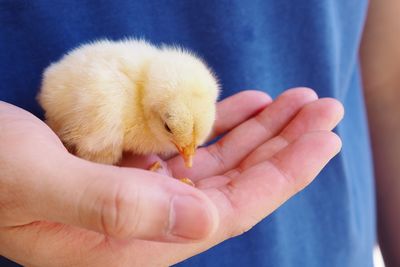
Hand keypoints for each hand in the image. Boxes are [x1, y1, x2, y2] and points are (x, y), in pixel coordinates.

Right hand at [0, 88, 342, 265]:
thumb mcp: (39, 183)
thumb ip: (116, 208)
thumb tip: (207, 222)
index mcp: (134, 242)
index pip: (231, 210)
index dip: (283, 174)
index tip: (322, 138)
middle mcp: (148, 223)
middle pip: (237, 185)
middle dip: (285, 146)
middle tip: (323, 109)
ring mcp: (146, 195)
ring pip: (222, 164)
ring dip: (262, 132)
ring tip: (297, 103)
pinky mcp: (137, 168)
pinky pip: (195, 148)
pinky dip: (225, 125)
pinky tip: (251, 107)